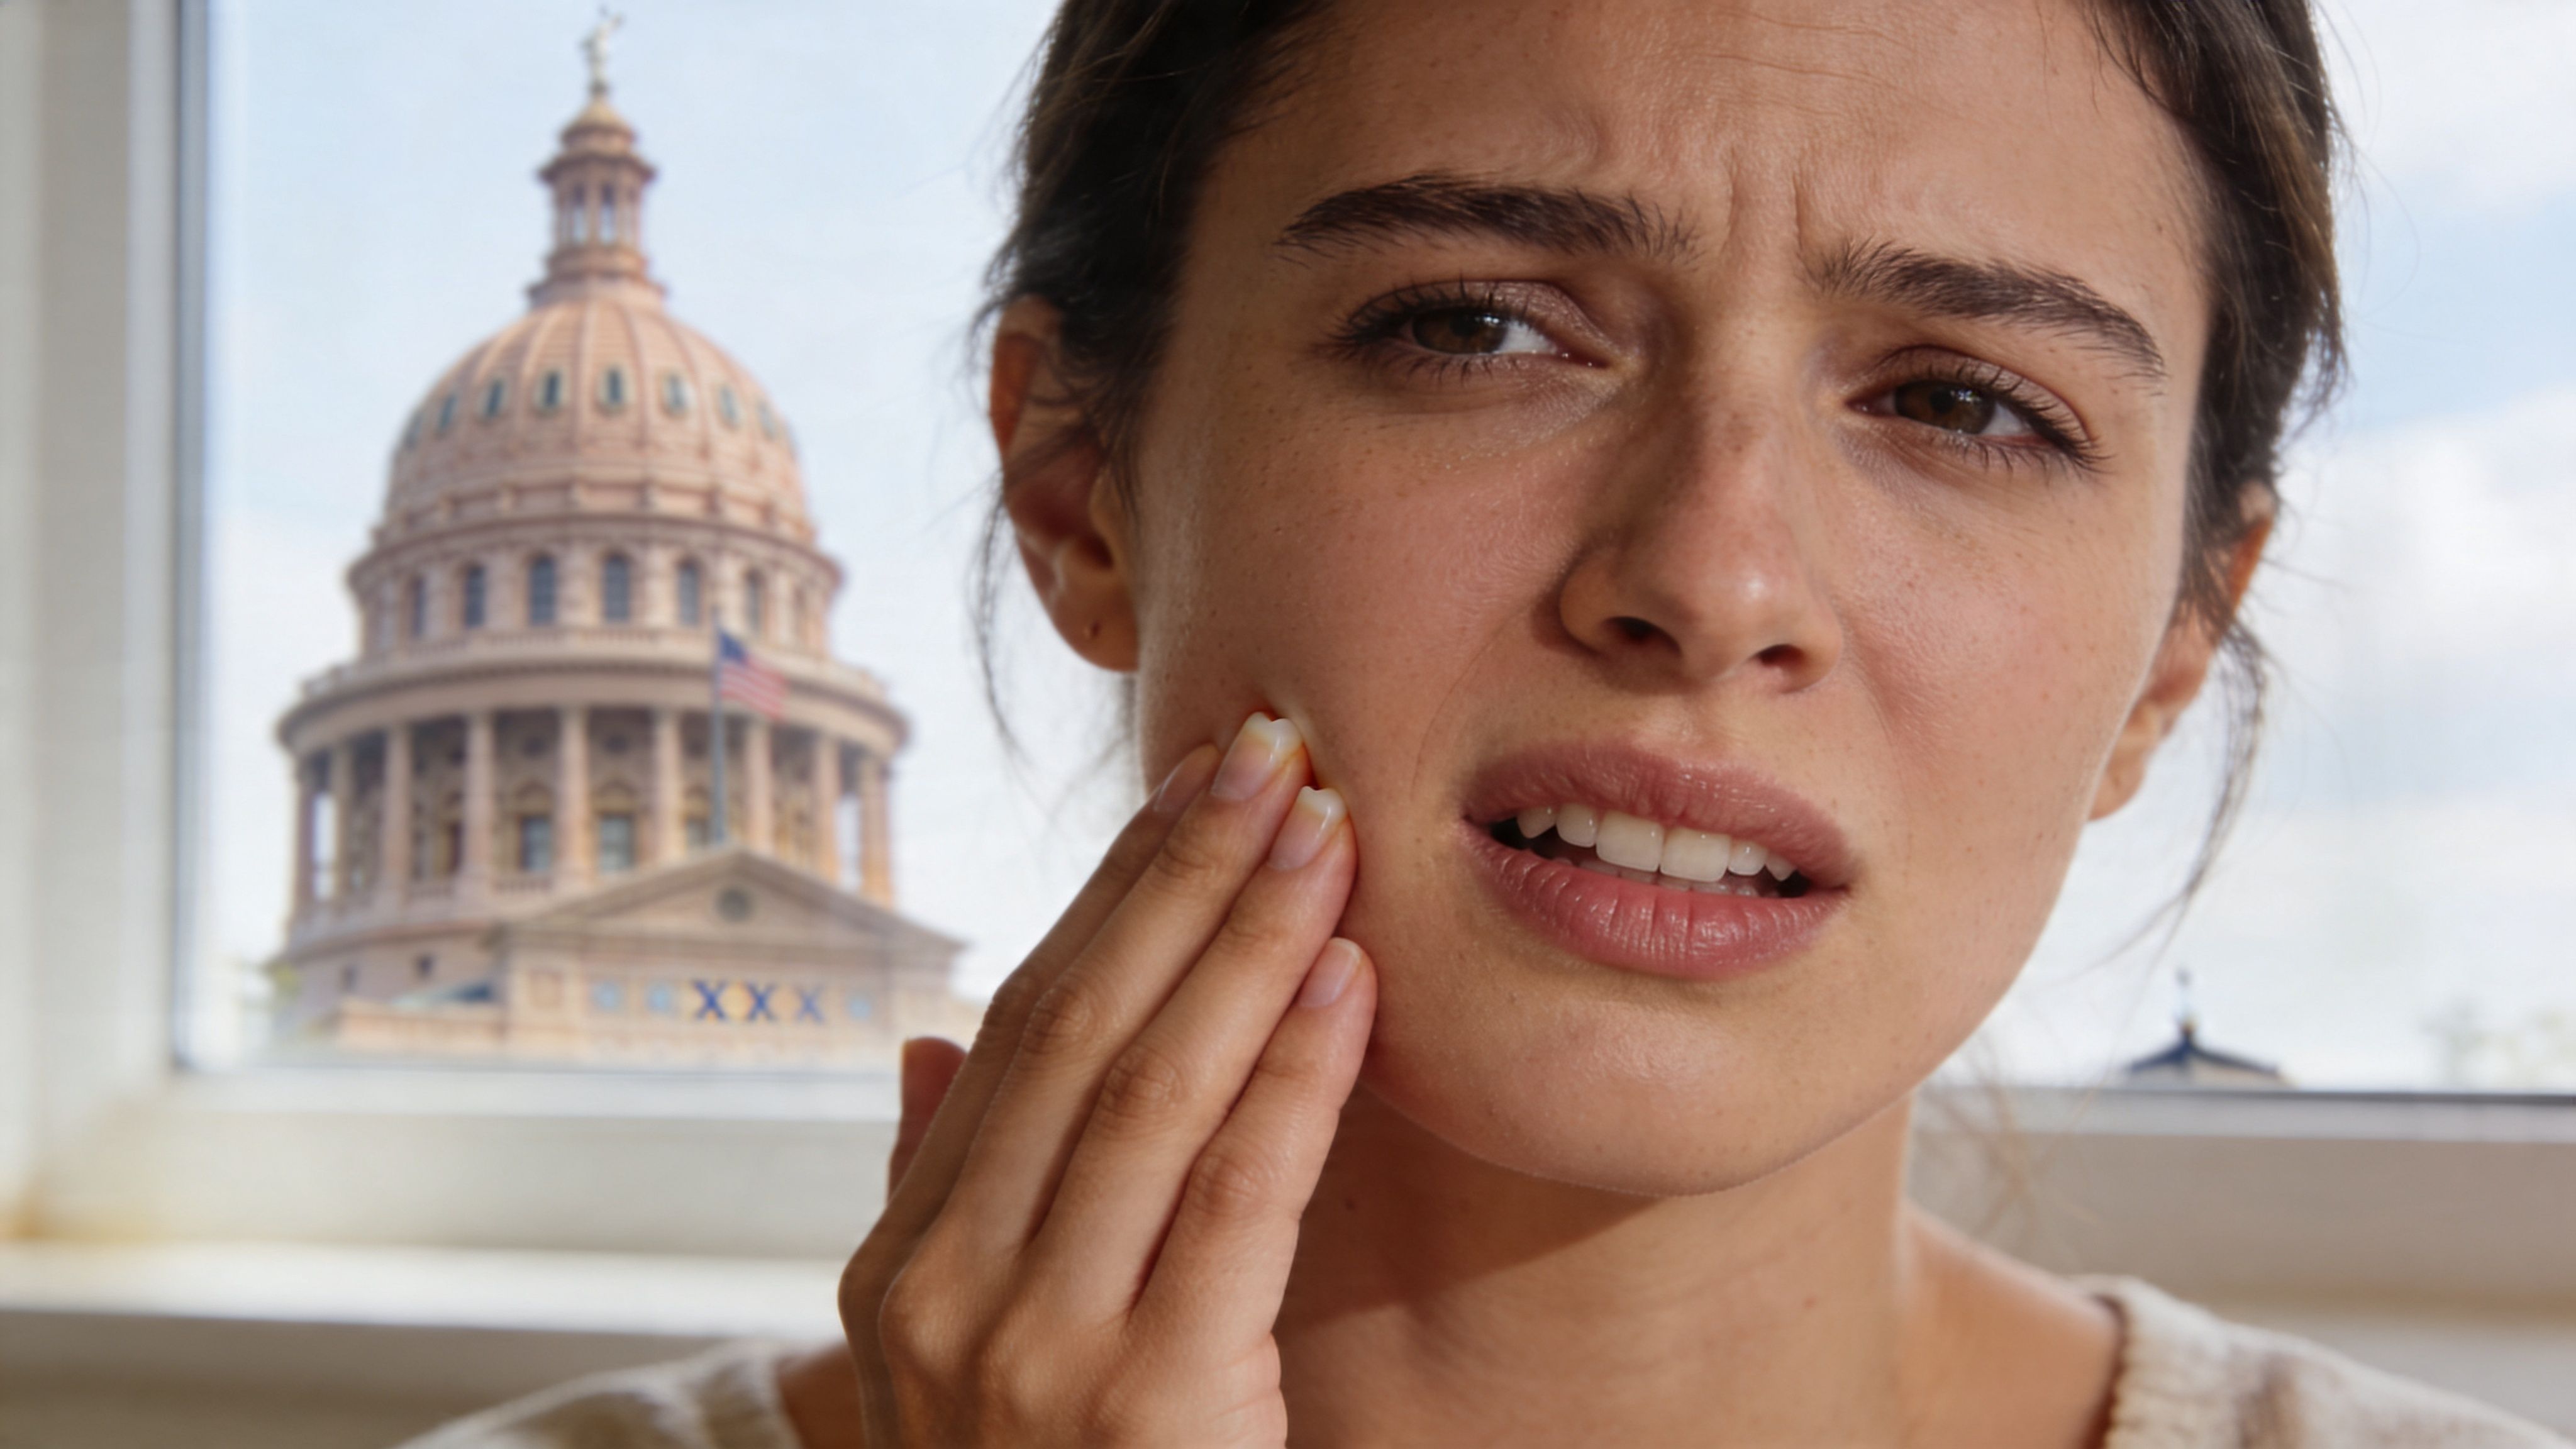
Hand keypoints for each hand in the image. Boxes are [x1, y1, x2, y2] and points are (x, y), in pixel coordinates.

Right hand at [841, 713, 1375, 1446]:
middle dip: (1180, 876)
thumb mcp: (964, 1355)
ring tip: (1327, 827)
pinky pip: (1235, 1199)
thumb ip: (943, 1197)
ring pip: (1151, 1089)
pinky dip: (1294, 1073)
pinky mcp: (1140, 1406)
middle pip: (1077, 1029)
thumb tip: (924, 1042)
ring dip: (1247, 939)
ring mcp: (1029, 1353)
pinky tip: (1349, 978)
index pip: (1014, 1028)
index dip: (1108, 895)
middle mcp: (941, 1293)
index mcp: (897, 1265)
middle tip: (1273, 751)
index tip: (1193, 786)